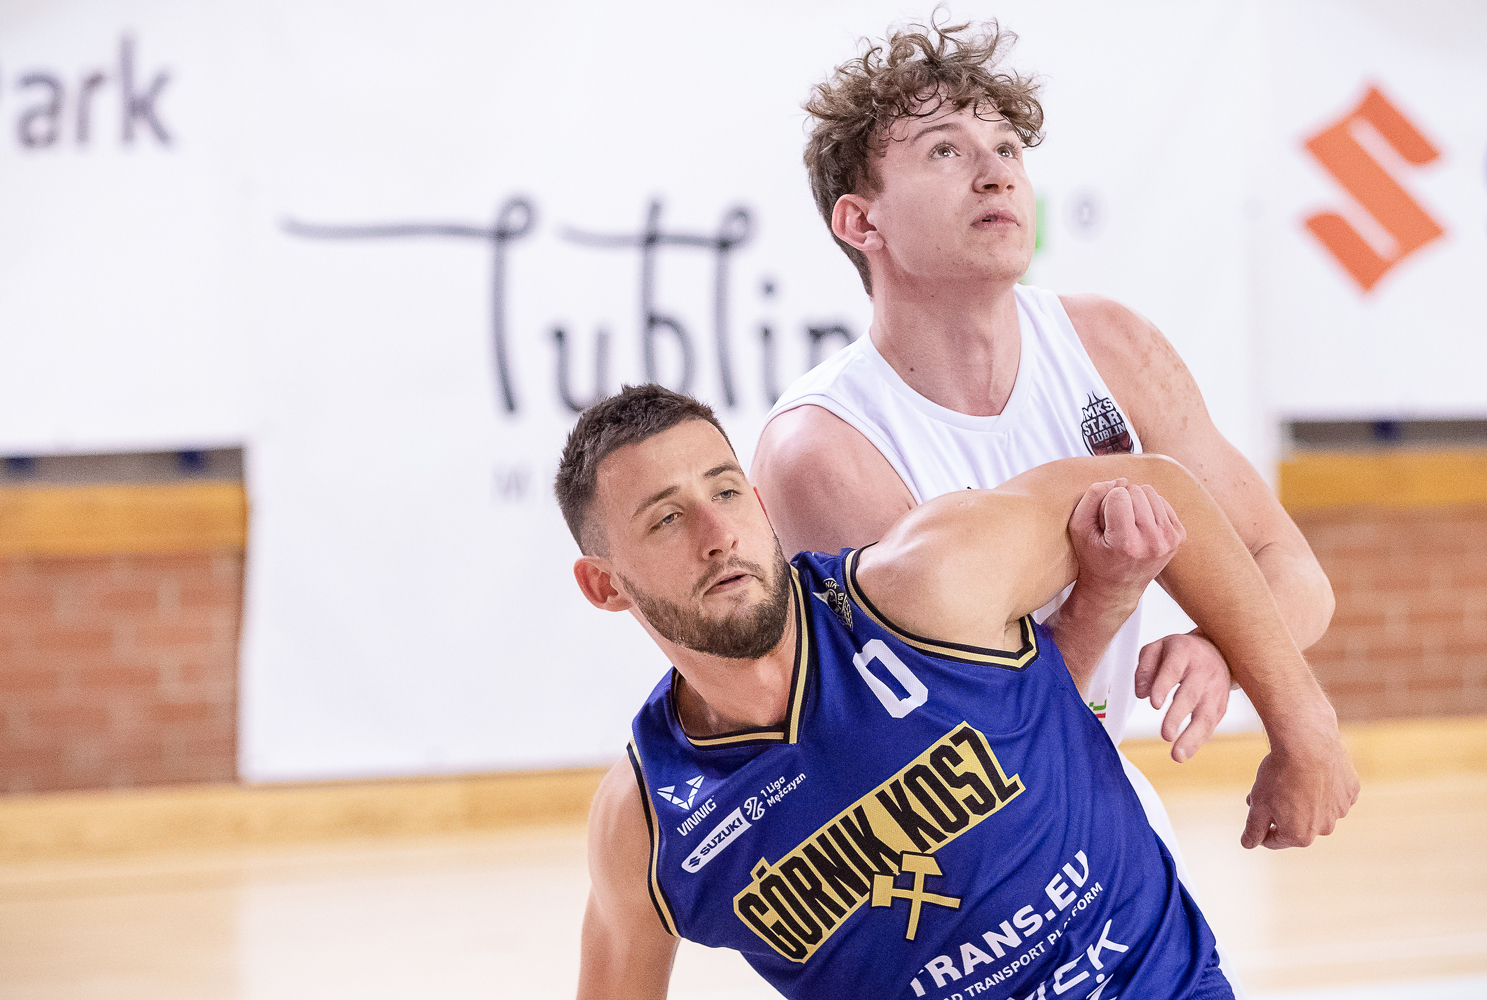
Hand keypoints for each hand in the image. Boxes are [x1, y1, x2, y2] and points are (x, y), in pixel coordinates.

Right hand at [1068, 479, 1186, 596]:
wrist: (1116, 588)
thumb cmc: (1093, 557)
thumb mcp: (1079, 529)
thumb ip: (1091, 498)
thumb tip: (1119, 480)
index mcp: (1126, 542)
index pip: (1118, 494)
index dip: (1105, 503)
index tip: (1103, 523)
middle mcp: (1152, 542)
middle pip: (1136, 491)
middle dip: (1121, 500)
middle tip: (1114, 523)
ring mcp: (1169, 540)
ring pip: (1151, 493)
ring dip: (1136, 502)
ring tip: (1127, 523)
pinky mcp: (1179, 537)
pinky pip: (1163, 502)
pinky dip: (1149, 508)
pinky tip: (1140, 526)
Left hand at [1135, 631, 1231, 761]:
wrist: (1219, 651)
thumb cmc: (1182, 651)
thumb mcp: (1158, 647)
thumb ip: (1145, 667)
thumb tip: (1141, 693)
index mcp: (1184, 652)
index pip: (1173, 669)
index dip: (1164, 686)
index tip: (1154, 704)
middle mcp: (1202, 672)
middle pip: (1190, 695)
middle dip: (1178, 716)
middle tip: (1165, 735)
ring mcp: (1215, 690)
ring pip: (1206, 715)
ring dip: (1192, 737)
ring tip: (1177, 755)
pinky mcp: (1221, 706)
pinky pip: (1211, 725)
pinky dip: (1199, 740)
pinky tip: (1186, 752)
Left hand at [1242, 712, 1360, 848]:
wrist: (1307, 743)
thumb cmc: (1279, 774)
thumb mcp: (1258, 803)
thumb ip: (1254, 829)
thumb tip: (1248, 845)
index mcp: (1300, 836)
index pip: (1274, 840)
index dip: (1260, 827)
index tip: (1255, 811)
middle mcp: (1324, 829)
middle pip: (1296, 824)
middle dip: (1280, 811)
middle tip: (1267, 790)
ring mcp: (1341, 810)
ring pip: (1316, 808)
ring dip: (1302, 799)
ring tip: (1287, 777)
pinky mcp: (1351, 790)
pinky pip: (1333, 793)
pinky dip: (1323, 786)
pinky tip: (1312, 770)